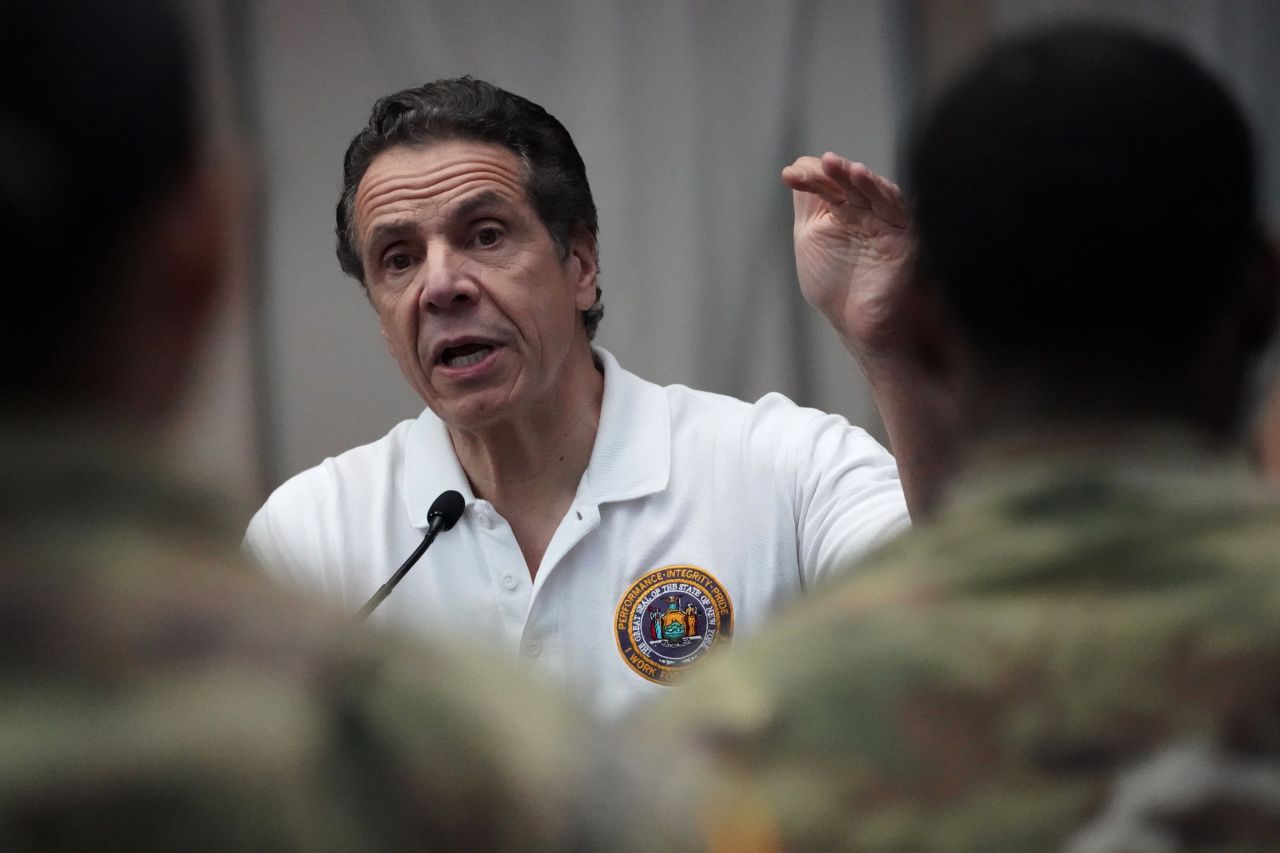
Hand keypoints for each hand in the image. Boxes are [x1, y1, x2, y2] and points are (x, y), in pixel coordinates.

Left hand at [784, 153, 913, 360]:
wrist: (861, 324)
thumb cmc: (838, 286)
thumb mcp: (812, 239)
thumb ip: (809, 206)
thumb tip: (799, 165)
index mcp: (843, 210)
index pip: (828, 185)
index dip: (810, 178)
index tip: (789, 176)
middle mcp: (867, 211)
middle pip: (849, 182)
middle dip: (830, 173)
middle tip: (812, 168)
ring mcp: (886, 221)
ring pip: (873, 189)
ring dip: (852, 175)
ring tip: (832, 164)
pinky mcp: (904, 234)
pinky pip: (894, 206)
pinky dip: (877, 190)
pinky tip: (861, 176)